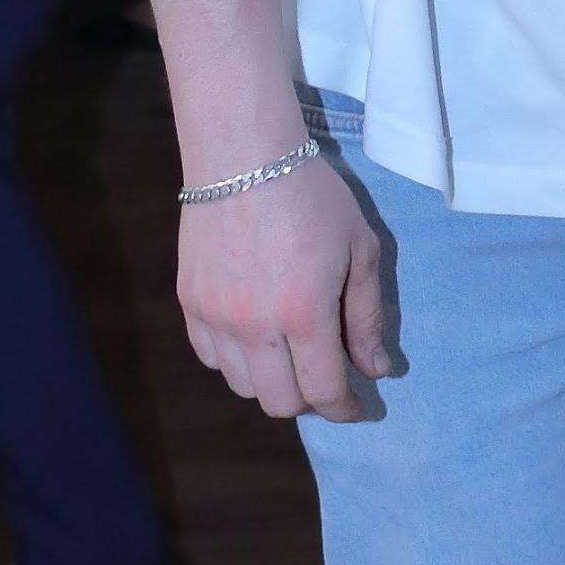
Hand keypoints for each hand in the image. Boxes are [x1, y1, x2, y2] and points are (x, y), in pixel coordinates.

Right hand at [177, 151, 392, 421]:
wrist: (243, 154)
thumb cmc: (313, 195)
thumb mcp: (360, 250)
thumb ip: (367, 317)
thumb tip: (375, 371)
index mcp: (304, 314)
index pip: (323, 392)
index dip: (345, 410)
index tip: (357, 408)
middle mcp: (254, 325)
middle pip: (279, 403)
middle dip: (309, 401)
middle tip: (325, 379)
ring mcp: (215, 316)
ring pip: (242, 385)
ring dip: (272, 381)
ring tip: (291, 353)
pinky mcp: (188, 302)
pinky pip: (211, 357)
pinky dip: (236, 360)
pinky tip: (255, 336)